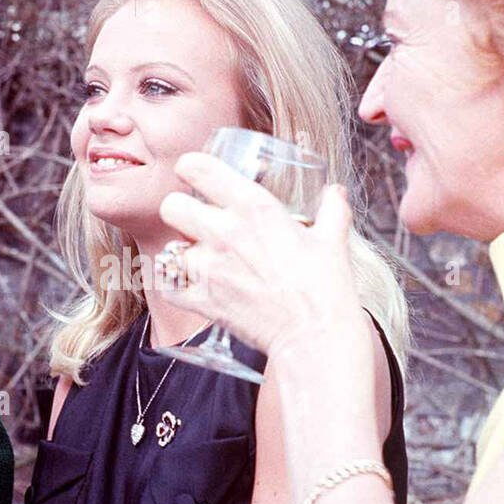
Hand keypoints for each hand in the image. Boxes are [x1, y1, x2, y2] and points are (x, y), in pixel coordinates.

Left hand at [158, 151, 364, 360]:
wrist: (315, 336)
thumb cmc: (326, 288)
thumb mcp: (333, 239)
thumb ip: (332, 209)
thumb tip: (336, 193)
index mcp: (255, 207)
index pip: (198, 167)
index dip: (190, 167)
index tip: (193, 174)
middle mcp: (225, 232)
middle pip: (171, 206)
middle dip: (180, 210)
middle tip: (194, 220)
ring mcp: (209, 268)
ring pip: (169, 248)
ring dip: (182, 252)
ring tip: (200, 259)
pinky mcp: (202, 300)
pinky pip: (168, 286)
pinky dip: (174, 285)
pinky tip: (188, 283)